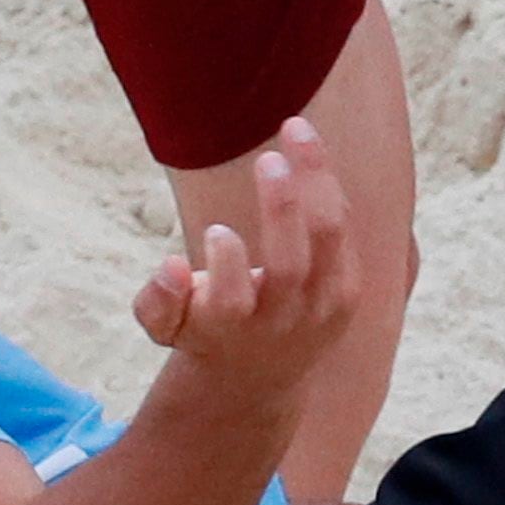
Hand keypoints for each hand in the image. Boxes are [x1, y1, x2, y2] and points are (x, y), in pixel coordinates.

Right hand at [130, 120, 358, 409]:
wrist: (259, 375)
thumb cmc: (202, 330)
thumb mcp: (166, 326)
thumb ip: (157, 300)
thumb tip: (172, 265)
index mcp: (231, 326)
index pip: (232, 298)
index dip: (225, 263)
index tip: (215, 230)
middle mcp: (282, 319)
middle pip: (291, 265)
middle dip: (280, 209)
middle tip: (267, 159)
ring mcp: (321, 307)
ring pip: (330, 240)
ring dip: (316, 181)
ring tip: (295, 129)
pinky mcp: (347, 292)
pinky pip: (344, 233)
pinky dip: (329, 191)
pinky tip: (308, 154)